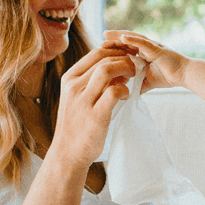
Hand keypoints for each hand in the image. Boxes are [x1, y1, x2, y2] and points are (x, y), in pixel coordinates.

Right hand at [51, 47, 134, 167]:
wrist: (68, 152)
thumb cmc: (76, 125)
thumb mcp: (77, 98)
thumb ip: (91, 83)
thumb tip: (116, 68)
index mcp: (69, 79)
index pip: (95, 53)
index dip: (116, 51)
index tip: (128, 56)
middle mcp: (74, 87)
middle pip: (103, 59)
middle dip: (124, 58)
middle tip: (136, 66)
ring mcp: (84, 101)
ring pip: (107, 70)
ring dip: (126, 70)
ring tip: (134, 76)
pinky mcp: (96, 115)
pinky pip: (115, 92)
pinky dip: (125, 90)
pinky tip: (127, 96)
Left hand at [102, 30, 188, 91]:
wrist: (184, 75)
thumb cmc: (170, 77)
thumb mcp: (148, 82)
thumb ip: (138, 85)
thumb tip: (127, 95)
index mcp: (144, 54)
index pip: (126, 49)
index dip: (114, 48)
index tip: (101, 50)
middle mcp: (146, 47)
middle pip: (126, 41)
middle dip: (113, 39)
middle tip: (100, 39)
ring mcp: (151, 46)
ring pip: (132, 38)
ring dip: (118, 36)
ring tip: (106, 35)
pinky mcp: (157, 48)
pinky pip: (143, 42)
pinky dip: (133, 39)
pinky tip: (122, 38)